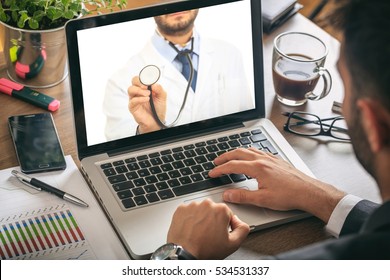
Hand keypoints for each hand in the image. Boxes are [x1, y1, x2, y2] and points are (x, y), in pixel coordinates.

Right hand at [128, 76, 166, 132]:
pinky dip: (140, 99)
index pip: (141, 78)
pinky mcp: (132, 107)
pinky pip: (132, 101)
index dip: (144, 76)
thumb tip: (154, 84)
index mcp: (145, 87)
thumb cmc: (158, 108)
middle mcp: (138, 92)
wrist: (157, 121)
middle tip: (146, 86)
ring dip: (139, 90)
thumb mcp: (162, 97)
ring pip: (130, 89)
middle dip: (139, 81)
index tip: (149, 80)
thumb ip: (159, 89)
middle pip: (134, 80)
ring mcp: (134, 98)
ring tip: (148, 94)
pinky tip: (146, 100)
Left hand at [167, 199, 249, 259]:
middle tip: (209, 234)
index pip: (227, 214)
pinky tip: (190, 229)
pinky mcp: (181, 209)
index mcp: (221, 210)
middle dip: (213, 220)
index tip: (220, 233)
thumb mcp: (233, 244)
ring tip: (199, 232)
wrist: (184, 254)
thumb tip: (241, 223)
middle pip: (213, 211)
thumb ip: (243, 229)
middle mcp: (207, 204)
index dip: (225, 225)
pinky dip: (189, 218)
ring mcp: (192, 206)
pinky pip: (188, 212)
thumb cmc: (205, 250)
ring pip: (200, 210)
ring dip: (201, 219)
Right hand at [208, 148, 344, 222]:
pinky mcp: (277, 160)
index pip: (233, 166)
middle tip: (216, 162)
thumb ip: (242, 196)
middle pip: (238, 153)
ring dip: (236, 152)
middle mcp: (263, 160)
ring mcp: (270, 158)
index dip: (220, 169)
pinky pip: (259, 151)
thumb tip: (227, 195)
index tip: (212, 173)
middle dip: (225, 157)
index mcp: (257, 168)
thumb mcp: (262, 199)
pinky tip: (250, 156)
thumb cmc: (289, 195)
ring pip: (249, 149)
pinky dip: (249, 151)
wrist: (308, 191)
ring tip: (230, 157)